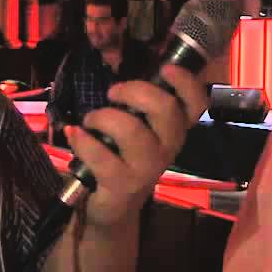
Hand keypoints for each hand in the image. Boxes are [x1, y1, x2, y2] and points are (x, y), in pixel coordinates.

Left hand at [65, 66, 206, 227]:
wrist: (113, 206)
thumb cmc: (123, 157)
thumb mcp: (137, 128)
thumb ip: (138, 103)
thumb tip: (120, 64)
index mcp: (175, 129)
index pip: (196, 104)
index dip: (186, 82)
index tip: (165, 68)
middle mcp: (167, 148)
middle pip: (166, 110)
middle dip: (135, 91)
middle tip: (113, 92)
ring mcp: (147, 168)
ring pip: (132, 131)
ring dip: (104, 117)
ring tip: (91, 120)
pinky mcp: (123, 184)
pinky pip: (102, 156)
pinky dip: (83, 141)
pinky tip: (74, 134)